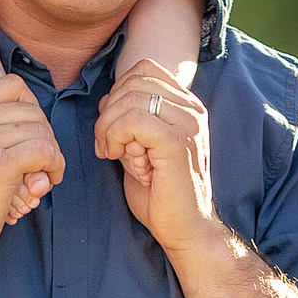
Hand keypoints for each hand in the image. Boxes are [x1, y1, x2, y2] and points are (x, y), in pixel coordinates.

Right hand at [0, 75, 62, 268]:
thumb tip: (40, 133)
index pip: (12, 85)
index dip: (32, 108)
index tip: (31, 135)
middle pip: (33, 111)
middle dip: (45, 137)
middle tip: (42, 165)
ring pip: (42, 131)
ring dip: (52, 156)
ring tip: (42, 178)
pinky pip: (46, 151)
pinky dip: (55, 166)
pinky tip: (47, 182)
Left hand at [92, 59, 216, 252]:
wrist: (185, 229)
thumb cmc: (160, 193)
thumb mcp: (139, 146)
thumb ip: (129, 118)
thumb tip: (106, 99)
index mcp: (187, 106)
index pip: (144, 69)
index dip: (118, 92)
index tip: (112, 128)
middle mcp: (192, 109)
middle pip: (134, 79)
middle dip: (108, 110)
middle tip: (106, 144)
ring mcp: (188, 123)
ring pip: (130, 98)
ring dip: (108, 126)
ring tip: (112, 153)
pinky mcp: (178, 142)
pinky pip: (134, 120)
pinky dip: (115, 136)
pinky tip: (117, 157)